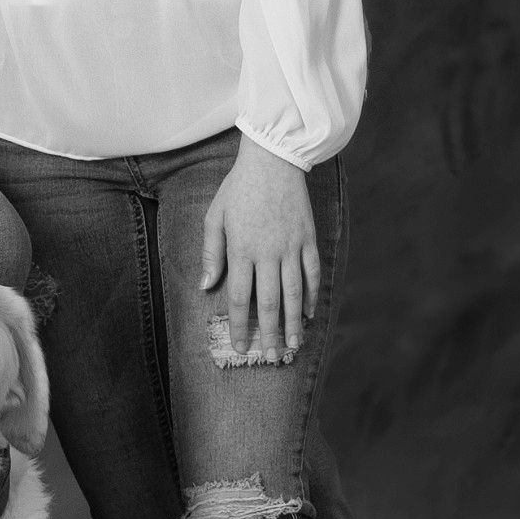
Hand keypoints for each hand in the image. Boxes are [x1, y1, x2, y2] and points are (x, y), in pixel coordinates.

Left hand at [200, 136, 319, 360]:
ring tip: (292, 346)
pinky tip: (308, 314)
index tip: (242, 347)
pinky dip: (311, 296)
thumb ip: (212, 253)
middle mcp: (267, 253)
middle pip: (268, 302)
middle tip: (269, 358)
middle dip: (268, 334)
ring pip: (293, 293)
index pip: (238, 298)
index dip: (240, 326)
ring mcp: (291, 247)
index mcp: (241, 249)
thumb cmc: (238, 189)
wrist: (273, 160)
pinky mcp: (308, 239)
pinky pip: (312, 273)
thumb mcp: (215, 217)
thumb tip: (206, 286)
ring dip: (292, 323)